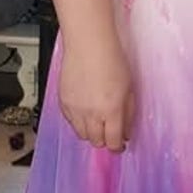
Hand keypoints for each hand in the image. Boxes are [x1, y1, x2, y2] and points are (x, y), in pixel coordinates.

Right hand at [59, 36, 134, 151]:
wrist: (89, 45)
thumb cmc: (112, 61)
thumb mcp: (129, 90)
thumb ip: (128, 114)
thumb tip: (126, 132)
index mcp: (112, 111)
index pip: (113, 141)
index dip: (117, 147)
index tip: (120, 146)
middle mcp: (91, 113)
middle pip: (96, 141)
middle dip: (105, 140)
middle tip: (110, 133)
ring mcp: (75, 108)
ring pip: (81, 134)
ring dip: (91, 132)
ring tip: (98, 122)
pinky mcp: (63, 102)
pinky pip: (70, 121)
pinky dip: (78, 122)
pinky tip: (86, 112)